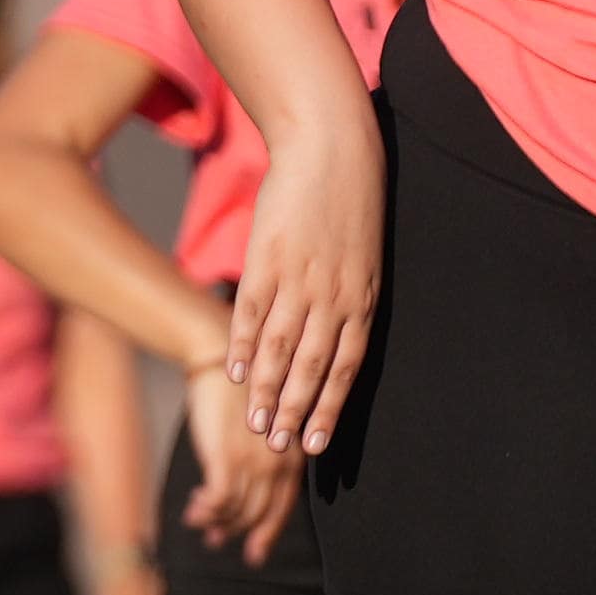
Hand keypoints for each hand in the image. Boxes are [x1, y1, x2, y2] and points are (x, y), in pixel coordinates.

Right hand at [178, 371, 304, 555]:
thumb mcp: (260, 429)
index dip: (267, 533)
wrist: (217, 363)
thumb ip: (262, 460)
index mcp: (292, 456)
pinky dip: (205, 511)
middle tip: (214, 540)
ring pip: (236, 510)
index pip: (282, 507)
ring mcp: (254, 463)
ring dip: (214, 521)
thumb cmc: (237, 393)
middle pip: (258, 513)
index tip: (255, 555)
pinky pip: (218, 501)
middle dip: (235, 531)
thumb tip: (243, 496)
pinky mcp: (227, 459)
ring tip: (197, 520)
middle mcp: (279, 462)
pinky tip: (192, 509)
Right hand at [211, 109, 383, 459]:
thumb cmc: (349, 203)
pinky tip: (231, 372)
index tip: (314, 445)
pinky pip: (251, 312)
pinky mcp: (267, 259)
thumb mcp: (363, 257)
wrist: (331, 147)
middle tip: (276, 447)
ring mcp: (299, 278)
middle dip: (293, 411)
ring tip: (252, 423)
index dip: (329, 408)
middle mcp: (333, 296)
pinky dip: (241, 345)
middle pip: (311, 367)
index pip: (347, 368)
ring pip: (279, 348)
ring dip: (263, 389)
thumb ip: (350, 299)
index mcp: (364, 299)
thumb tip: (334, 341)